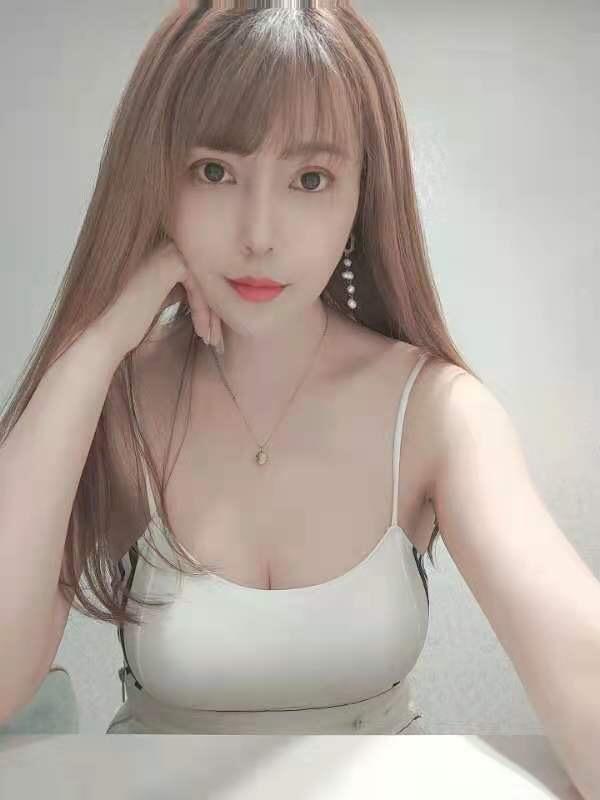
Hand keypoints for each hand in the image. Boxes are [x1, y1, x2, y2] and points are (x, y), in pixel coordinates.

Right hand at [90, 239, 223, 358]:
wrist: (105, 331)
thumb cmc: (125, 322)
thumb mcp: (157, 298)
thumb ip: (176, 286)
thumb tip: (209, 292)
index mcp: (155, 248)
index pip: (195, 271)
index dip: (206, 301)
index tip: (210, 329)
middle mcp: (160, 243)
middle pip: (204, 274)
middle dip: (214, 308)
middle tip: (216, 336)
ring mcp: (164, 249)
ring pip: (206, 281)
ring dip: (212, 313)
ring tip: (212, 338)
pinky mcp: (170, 262)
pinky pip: (202, 285)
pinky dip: (204, 310)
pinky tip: (203, 330)